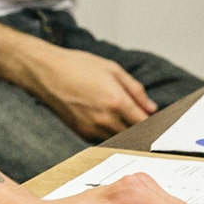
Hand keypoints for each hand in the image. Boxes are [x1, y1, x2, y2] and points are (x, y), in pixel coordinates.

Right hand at [20, 41, 157, 139]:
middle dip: (139, 127)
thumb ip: (135, 90)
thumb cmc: (76, 66)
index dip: (153, 123)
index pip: (143, 122)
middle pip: (132, 133)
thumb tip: (150, 107)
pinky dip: (108, 131)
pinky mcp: (81, 131)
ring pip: (118, 137)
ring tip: (121, 115)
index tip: (157, 121)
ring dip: (123, 130)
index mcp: (116, 100)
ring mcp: (91, 127)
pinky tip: (106, 118)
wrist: (46, 72)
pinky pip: (102, 137)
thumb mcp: (112, 69)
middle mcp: (105, 118)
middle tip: (140, 117)